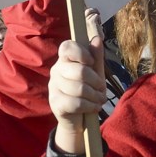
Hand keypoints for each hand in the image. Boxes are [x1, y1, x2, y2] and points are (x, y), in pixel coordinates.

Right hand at [50, 9, 105, 153]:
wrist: (78, 118)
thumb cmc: (87, 91)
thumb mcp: (95, 73)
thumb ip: (96, 57)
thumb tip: (97, 38)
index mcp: (64, 60)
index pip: (66, 47)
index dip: (81, 53)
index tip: (91, 63)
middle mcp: (56, 71)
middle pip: (79, 70)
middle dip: (96, 81)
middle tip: (102, 89)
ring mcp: (53, 87)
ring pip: (79, 88)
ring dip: (95, 96)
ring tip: (100, 100)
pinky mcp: (55, 103)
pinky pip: (76, 102)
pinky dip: (90, 106)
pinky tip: (94, 107)